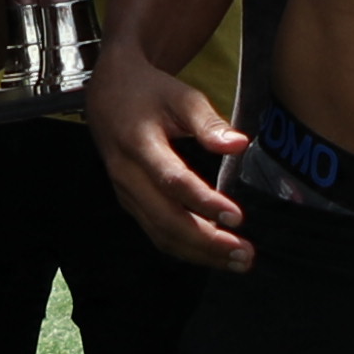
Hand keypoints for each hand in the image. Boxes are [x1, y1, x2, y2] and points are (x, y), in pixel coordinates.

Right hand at [88, 53, 248, 268]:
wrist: (108, 94)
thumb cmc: (150, 93)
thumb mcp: (181, 96)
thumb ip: (209, 122)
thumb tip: (239, 144)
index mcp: (139, 143)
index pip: (173, 180)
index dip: (204, 202)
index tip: (237, 218)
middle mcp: (127, 174)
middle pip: (165, 219)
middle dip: (207, 243)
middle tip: (245, 254)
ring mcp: (125, 192)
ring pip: (160, 233)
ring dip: (199, 253)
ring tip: (237, 261)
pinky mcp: (129, 202)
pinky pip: (155, 232)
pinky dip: (185, 248)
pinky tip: (212, 253)